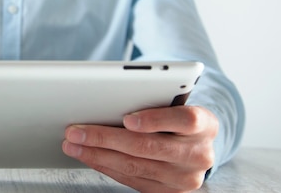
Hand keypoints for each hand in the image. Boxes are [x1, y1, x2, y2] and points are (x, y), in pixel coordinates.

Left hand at [62, 106, 217, 192]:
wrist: (196, 147)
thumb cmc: (176, 118)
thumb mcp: (175, 104)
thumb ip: (154, 101)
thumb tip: (107, 101)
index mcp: (206, 124)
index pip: (185, 120)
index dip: (155, 119)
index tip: (127, 118)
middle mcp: (200, 154)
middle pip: (149, 147)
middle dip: (106, 138)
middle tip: (76, 131)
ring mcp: (186, 178)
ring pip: (136, 166)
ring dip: (98, 155)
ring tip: (73, 144)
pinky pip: (133, 180)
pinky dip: (107, 167)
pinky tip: (89, 157)